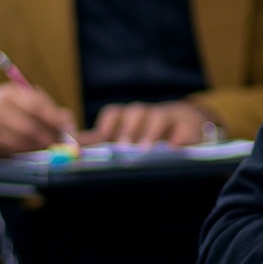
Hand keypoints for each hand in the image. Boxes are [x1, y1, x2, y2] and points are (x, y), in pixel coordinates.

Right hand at [0, 82, 77, 156]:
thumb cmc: (11, 109)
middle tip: (62, 146)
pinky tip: (31, 151)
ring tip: (48, 148)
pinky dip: (25, 153)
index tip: (68, 128)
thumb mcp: (26, 100)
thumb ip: (48, 108)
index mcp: (10, 93)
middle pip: (29, 127)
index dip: (54, 118)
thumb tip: (68, 121)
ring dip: (39, 148)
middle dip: (48, 138)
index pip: (36, 106)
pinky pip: (12, 152)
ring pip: (21, 142)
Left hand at [84, 101, 215, 146]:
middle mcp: (146, 114)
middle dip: (127, 129)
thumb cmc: (150, 134)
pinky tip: (173, 149)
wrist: (188, 124)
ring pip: (157, 117)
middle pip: (134, 113)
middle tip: (122, 146)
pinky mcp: (187, 127)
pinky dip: (177, 138)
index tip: (100, 139)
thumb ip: (101, 141)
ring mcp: (168, 118)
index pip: (113, 114)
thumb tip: (74, 145)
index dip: (105, 125)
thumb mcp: (126, 136)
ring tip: (145, 150)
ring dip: (150, 133)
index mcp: (128, 117)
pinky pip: (182, 130)